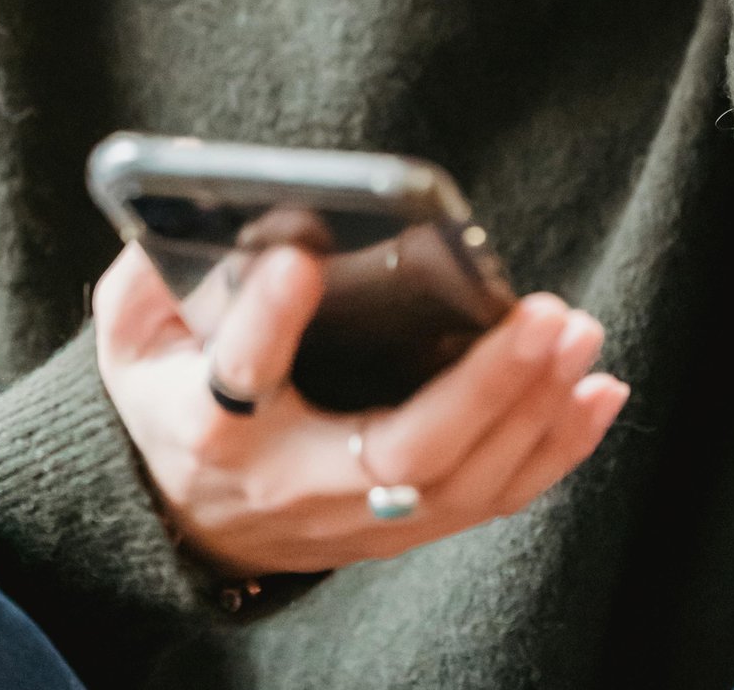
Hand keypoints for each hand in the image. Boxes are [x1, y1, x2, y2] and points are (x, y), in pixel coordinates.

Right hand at [92, 241, 628, 578]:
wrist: (182, 518)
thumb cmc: (168, 390)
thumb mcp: (136, 331)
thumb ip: (156, 270)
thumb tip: (213, 203)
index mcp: (203, 426)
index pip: (237, 377)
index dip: (266, 320)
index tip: (300, 255)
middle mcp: (288, 483)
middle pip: (396, 452)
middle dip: (481, 386)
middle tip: (542, 314)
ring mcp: (353, 518)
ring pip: (460, 483)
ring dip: (533, 410)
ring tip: (580, 333)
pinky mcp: (400, 530)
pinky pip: (489, 500)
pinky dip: (553, 450)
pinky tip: (597, 392)